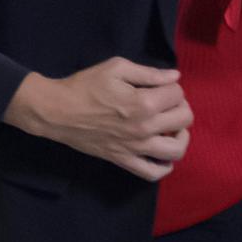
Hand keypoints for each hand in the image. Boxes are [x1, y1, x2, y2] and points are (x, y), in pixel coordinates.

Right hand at [6, 57, 191, 180]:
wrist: (57, 111)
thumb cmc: (85, 86)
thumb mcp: (116, 68)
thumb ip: (149, 73)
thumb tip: (175, 77)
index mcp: (143, 103)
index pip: (178, 94)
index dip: (172, 87)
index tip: (160, 86)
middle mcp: (144, 128)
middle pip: (184, 120)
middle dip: (180, 107)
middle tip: (167, 103)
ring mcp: (135, 148)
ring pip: (177, 150)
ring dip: (181, 137)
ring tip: (171, 127)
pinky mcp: (124, 160)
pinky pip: (153, 173)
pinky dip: (164, 166)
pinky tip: (162, 152)